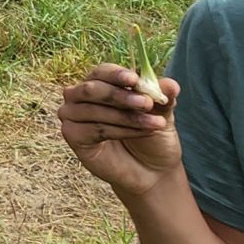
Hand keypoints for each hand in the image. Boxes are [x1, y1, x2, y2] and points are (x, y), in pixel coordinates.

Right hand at [58, 64, 181, 198]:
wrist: (152, 171)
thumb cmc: (153, 137)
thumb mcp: (162, 114)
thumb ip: (163, 98)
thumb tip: (171, 85)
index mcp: (100, 83)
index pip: (102, 72)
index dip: (116, 75)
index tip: (134, 80)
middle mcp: (80, 96)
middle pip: (92, 88)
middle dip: (121, 96)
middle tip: (147, 104)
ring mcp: (72, 115)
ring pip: (93, 110)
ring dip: (126, 117)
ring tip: (154, 124)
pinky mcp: (72, 135)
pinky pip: (93, 129)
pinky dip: (119, 131)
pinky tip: (140, 134)